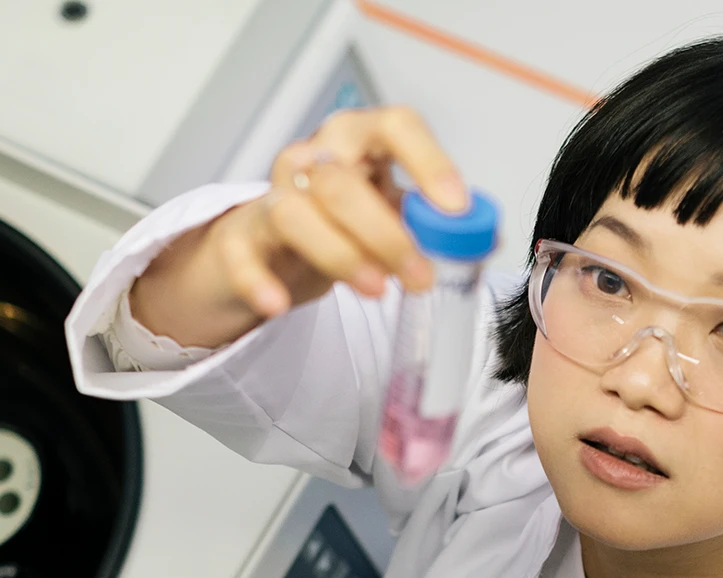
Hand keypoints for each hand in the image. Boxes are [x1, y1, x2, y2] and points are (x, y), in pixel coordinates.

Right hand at [131, 105, 468, 348]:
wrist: (270, 249)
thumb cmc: (341, 224)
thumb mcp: (392, 216)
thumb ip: (433, 224)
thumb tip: (483, 236)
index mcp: (359, 142)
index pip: (394, 126)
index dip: (427, 161)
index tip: (454, 206)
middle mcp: (312, 158)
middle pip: (342, 182)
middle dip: (387, 234)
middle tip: (421, 278)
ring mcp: (270, 195)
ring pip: (295, 212)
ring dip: (340, 254)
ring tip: (376, 290)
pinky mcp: (240, 238)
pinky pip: (242, 254)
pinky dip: (259, 280)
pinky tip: (278, 305)